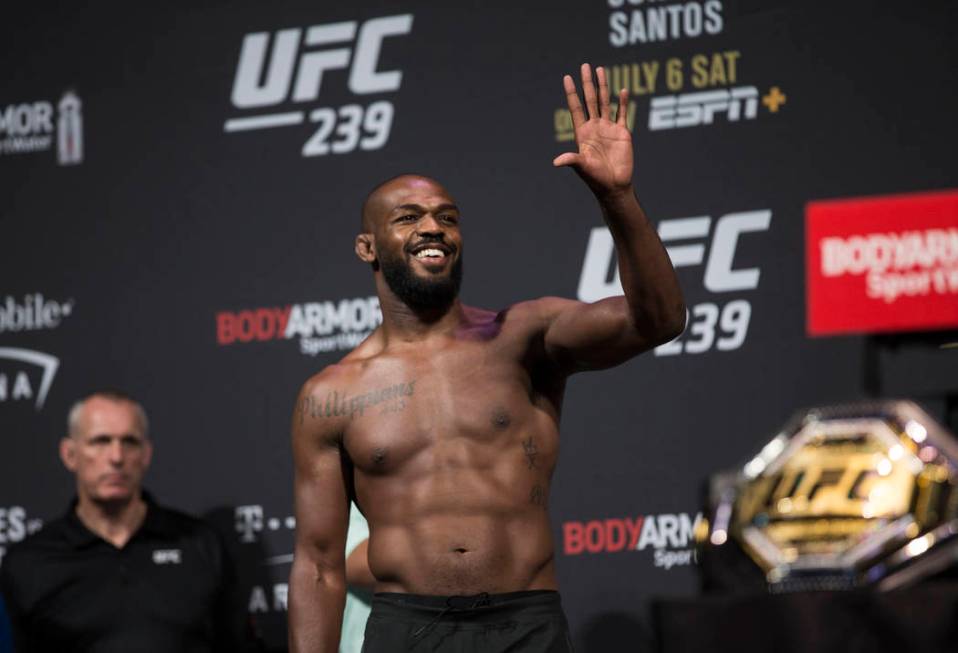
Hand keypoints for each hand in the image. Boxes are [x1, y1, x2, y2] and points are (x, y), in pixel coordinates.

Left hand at [553, 64, 632, 197]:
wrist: (614, 186)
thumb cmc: (596, 179)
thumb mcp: (582, 168)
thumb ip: (572, 160)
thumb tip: (556, 162)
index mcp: (583, 133)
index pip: (576, 108)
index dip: (572, 93)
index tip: (567, 77)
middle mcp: (594, 127)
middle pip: (590, 100)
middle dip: (587, 83)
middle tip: (585, 65)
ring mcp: (608, 128)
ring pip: (605, 102)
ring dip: (603, 86)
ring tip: (601, 70)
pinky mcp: (622, 132)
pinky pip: (622, 113)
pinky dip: (623, 101)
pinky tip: (622, 89)